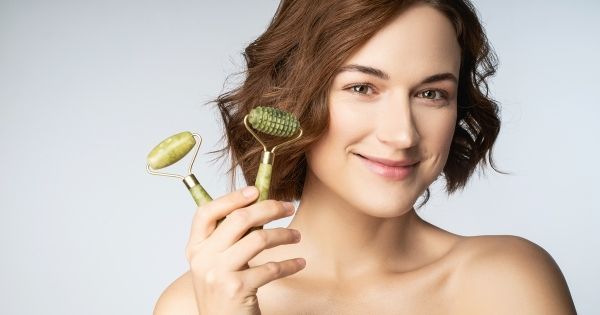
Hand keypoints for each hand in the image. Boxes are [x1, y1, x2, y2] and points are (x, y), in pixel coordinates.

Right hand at [185, 186, 304, 314]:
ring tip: (297, 236)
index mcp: (195, 247)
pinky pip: (271, 268)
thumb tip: (256, 205)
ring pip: (258, 239)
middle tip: (288, 207)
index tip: (255, 190)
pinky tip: (298, 263)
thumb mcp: (216, 263)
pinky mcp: (237, 289)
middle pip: (239, 219)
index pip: (206, 212)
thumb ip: (228, 237)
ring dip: (284, 234)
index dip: (231, 197)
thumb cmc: (223, 291)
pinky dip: (290, 264)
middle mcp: (203, 258)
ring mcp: (218, 274)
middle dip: (269, 208)